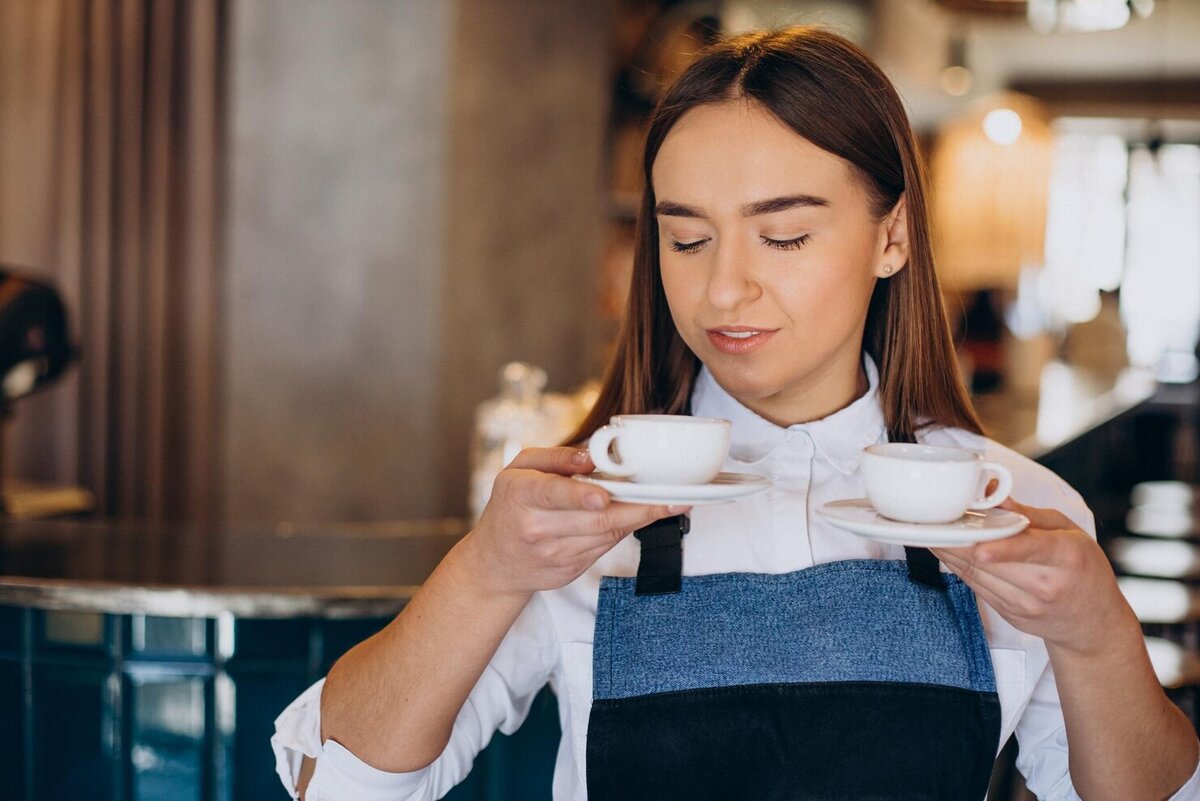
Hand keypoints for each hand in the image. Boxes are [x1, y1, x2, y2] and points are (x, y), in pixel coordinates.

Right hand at [463, 447, 685, 596]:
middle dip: (636, 509)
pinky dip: (624, 531)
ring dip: (639, 519)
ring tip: (667, 504)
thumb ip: (554, 457)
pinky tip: (639, 517)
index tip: (603, 496)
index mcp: (520, 494)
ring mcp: (552, 554)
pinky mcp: (569, 571)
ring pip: (606, 535)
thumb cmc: (510, 505)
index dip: (579, 495)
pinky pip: (604, 548)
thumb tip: (590, 454)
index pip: (552, 494)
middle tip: (671, 499)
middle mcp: (535, 527)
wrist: (493, 564)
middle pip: (593, 519)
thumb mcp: (518, 470)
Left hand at [930, 497, 1136, 655]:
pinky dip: (957, 567)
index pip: (1032, 550)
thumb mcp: (1068, 532)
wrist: (1094, 624)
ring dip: (949, 553)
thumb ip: (1029, 514)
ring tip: (930, 533)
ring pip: (976, 575)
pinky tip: (945, 551)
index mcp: (1066, 556)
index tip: (980, 548)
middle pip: (992, 563)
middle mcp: (1045, 584)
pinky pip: (976, 587)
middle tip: (932, 522)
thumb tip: (992, 493)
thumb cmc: (1083, 568)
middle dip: (957, 542)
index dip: (1004, 550)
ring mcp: (1025, 604)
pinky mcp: (1010, 614)